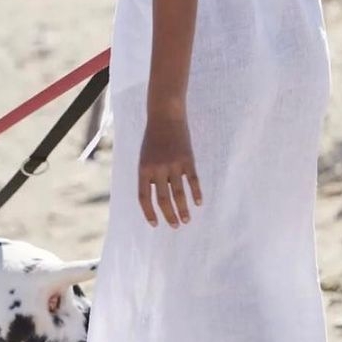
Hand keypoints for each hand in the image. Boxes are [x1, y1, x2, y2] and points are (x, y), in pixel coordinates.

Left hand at [138, 112, 202, 227]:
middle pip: (163, 199)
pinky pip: (193, 181)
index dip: (149, 213)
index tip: (155, 224)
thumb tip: (159, 196)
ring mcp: (173, 164)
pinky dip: (196, 193)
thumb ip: (149, 176)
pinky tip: (199, 203)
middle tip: (175, 226)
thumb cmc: (153, 139)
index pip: (144, 197)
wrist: (165, 116)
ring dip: (183, 209)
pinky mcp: (187, 159)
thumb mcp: (144, 157)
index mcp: (143, 169)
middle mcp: (157, 169)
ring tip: (187, 220)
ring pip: (178, 193)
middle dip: (169, 215)